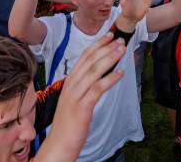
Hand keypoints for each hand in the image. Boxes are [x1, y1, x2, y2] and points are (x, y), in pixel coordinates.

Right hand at [48, 33, 124, 159]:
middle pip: (90, 61)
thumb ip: (84, 87)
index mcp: (69, 82)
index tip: (109, 36)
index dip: (97, 45)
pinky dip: (110, 79)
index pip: (84, 57)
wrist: (58, 144)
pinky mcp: (82, 107)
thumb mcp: (75, 100)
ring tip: (122, 50)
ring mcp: (75, 96)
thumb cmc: (68, 123)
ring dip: (110, 58)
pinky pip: (97, 89)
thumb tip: (99, 74)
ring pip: (94, 71)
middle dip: (106, 48)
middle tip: (120, 39)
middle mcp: (71, 85)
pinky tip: (120, 73)